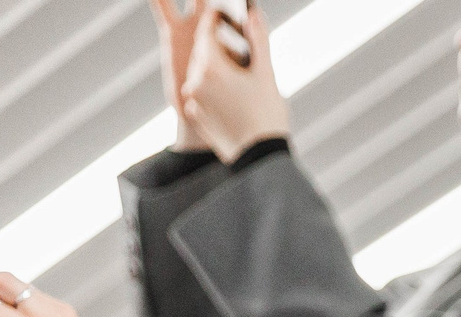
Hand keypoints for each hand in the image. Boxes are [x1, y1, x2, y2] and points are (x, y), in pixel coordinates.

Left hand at [175, 2, 288, 163]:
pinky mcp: (197, 116)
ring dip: (217, 70)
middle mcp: (195, 81)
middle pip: (203, 53)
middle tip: (238, 48)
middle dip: (219, 47)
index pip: (206, 31)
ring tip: (240, 79)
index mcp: (211, 67)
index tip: (223, 14)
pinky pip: (202, 94)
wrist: (260, 159)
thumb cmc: (267, 117)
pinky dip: (214, 90)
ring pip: (202, 74)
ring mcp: (193, 100)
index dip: (216, 20)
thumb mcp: (266, 75)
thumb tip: (254, 13)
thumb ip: (258, 40)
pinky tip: (235, 100)